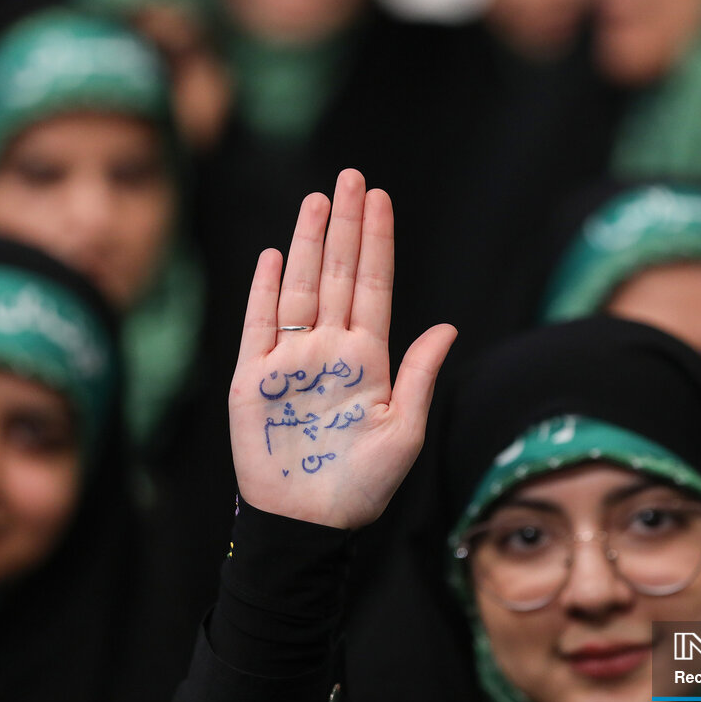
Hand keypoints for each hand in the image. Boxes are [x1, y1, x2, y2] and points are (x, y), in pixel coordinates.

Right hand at [228, 169, 455, 528]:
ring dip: (306, 244)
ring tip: (318, 201)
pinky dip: (263, 290)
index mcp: (369, 359)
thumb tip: (448, 327)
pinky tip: (274, 254)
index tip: (381, 199)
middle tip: (351, 177)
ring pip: (299, 288)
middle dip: (345, 226)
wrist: (308, 524)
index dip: (377, 243)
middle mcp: (329, 350)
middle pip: (336, 275)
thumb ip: (420, 377)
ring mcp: (290, 362)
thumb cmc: (361, 486)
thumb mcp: (403, 432)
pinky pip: (258, 325)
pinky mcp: (253, 380)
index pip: (373, 287)